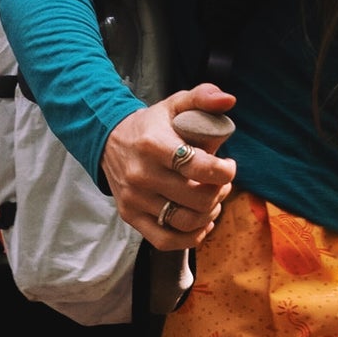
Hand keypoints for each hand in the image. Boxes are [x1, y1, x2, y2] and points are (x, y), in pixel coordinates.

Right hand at [100, 83, 237, 246]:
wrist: (108, 140)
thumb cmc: (152, 125)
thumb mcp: (175, 104)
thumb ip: (203, 96)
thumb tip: (229, 100)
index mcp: (154, 145)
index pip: (199, 167)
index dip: (225, 171)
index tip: (228, 165)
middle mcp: (141, 174)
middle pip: (198, 199)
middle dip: (220, 192)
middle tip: (221, 182)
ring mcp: (134, 198)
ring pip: (185, 221)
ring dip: (209, 213)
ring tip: (212, 200)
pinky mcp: (130, 216)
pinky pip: (165, 240)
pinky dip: (190, 237)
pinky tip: (201, 222)